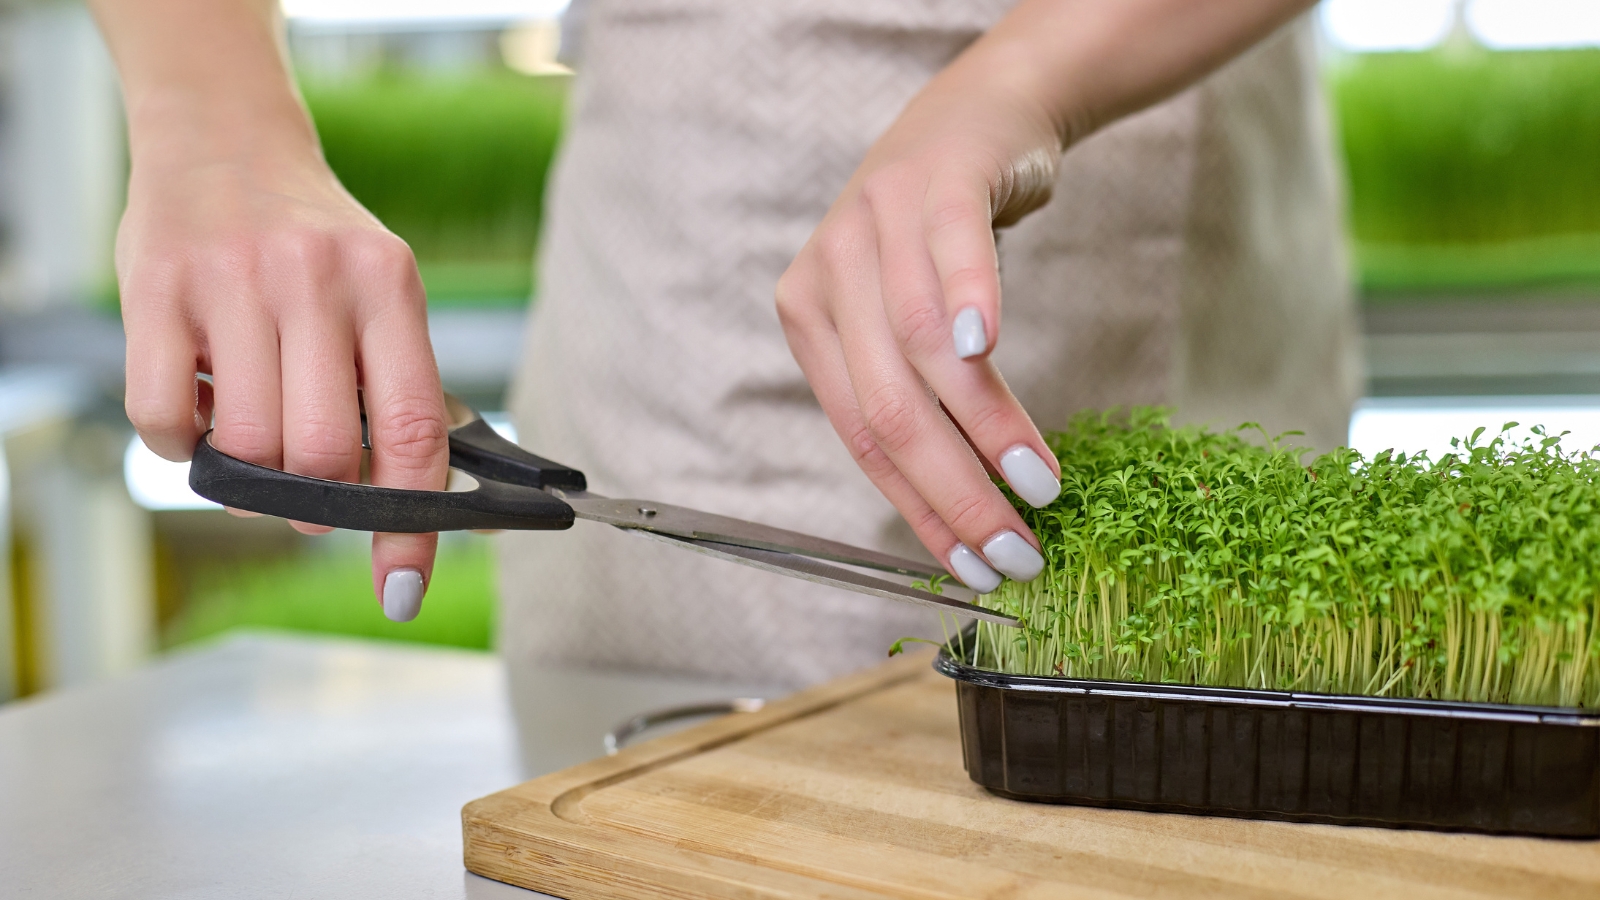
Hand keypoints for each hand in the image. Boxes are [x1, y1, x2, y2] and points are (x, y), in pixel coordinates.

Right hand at [118, 142, 447, 621]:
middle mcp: (316, 278)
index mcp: (388, 285)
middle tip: (303, 492)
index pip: (413, 431)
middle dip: (314, 500)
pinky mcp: (154, 289)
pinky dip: (179, 445)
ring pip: (243, 447)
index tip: (403, 586)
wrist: (225, 140)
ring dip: (245, 474)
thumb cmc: (314, 244)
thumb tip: (415, 505)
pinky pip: (162, 421)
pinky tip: (196, 410)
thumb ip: (397, 387)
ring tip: (248, 432)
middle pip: (320, 455)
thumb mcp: (379, 294)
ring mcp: (231, 281)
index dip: (412, 523)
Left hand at [777, 79, 1064, 592]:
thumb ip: (915, 398)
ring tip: (1038, 483)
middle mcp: (828, 272)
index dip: (919, 509)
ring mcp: (874, 220)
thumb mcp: (903, 320)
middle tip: (1015, 546)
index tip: (973, 567)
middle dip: (955, 489)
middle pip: (887, 404)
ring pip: (921, 345)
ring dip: (983, 424)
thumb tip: (965, 515)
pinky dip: (967, 300)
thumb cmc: (939, 244)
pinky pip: (947, 251)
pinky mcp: (933, 180)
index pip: (859, 437)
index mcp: (809, 320)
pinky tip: (989, 348)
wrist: (977, 119)